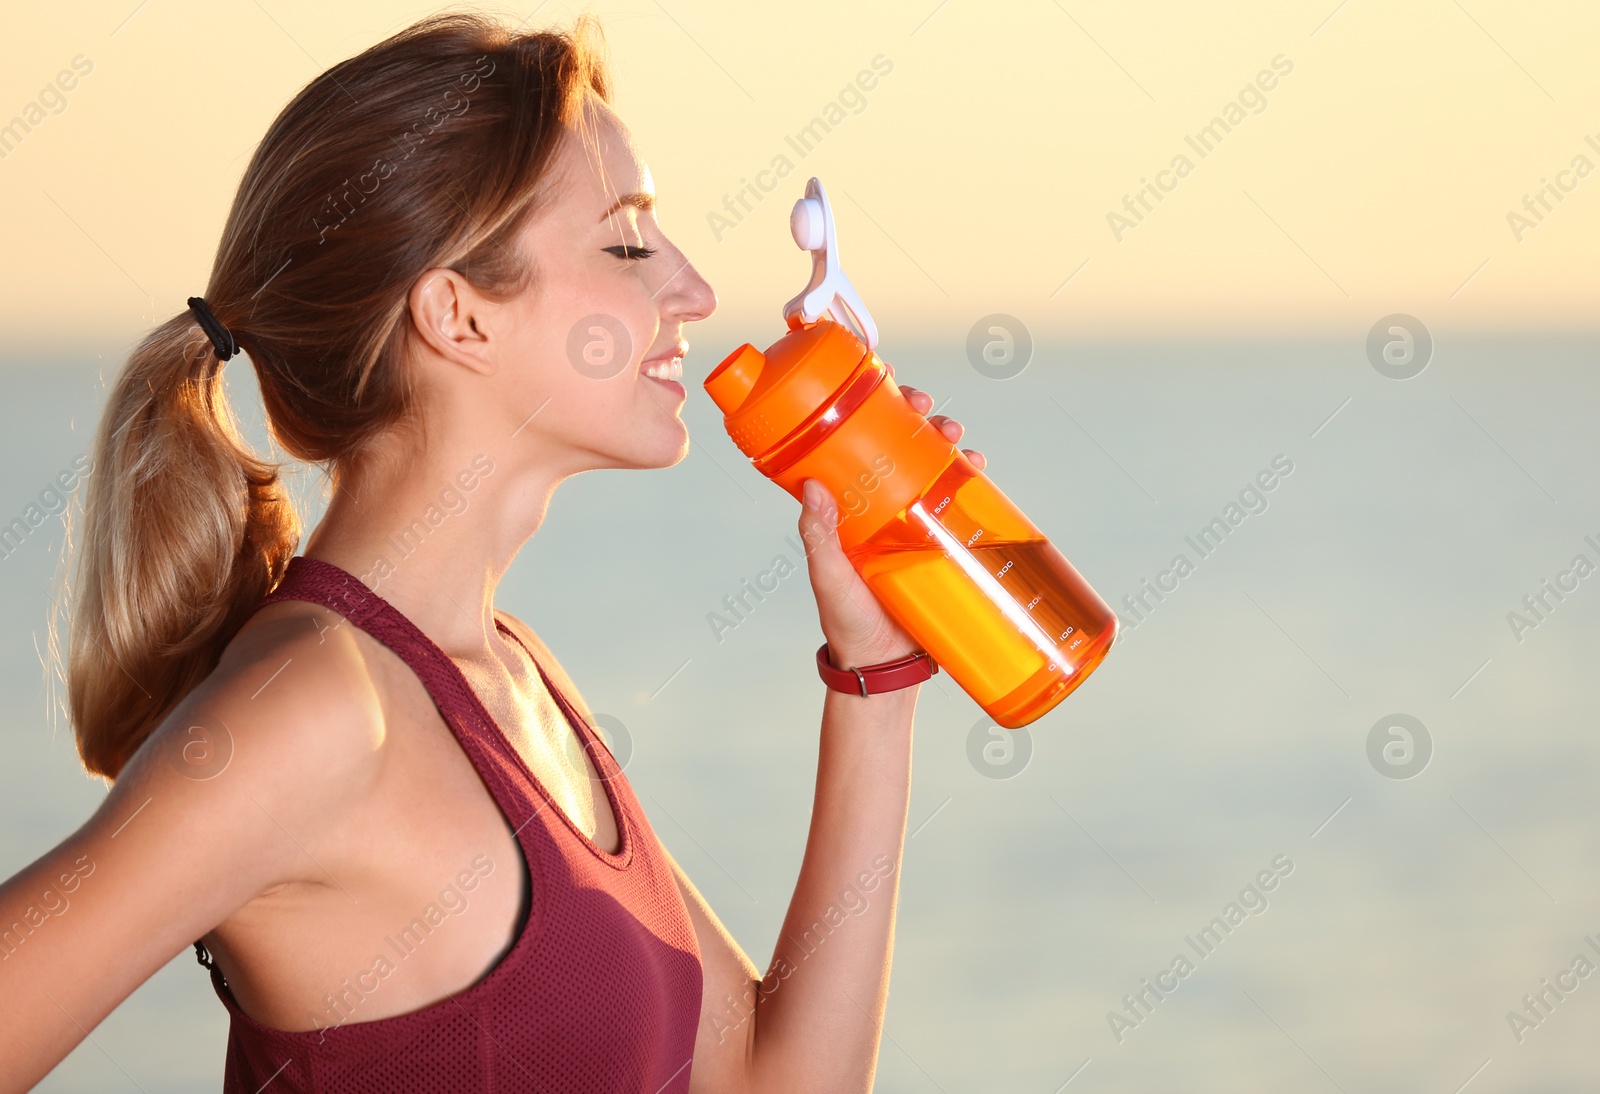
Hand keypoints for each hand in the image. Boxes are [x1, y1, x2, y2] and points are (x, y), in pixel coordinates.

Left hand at [798, 385, 984, 669]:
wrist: (882, 667)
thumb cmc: (845, 622)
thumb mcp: (828, 576)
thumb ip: (819, 536)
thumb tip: (811, 486)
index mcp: (849, 505)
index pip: (859, 444)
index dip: (875, 413)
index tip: (890, 394)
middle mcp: (881, 506)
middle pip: (903, 447)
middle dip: (922, 421)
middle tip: (933, 414)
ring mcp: (913, 524)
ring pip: (934, 470)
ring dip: (949, 446)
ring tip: (959, 442)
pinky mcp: (941, 545)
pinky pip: (959, 506)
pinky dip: (971, 484)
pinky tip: (979, 471)